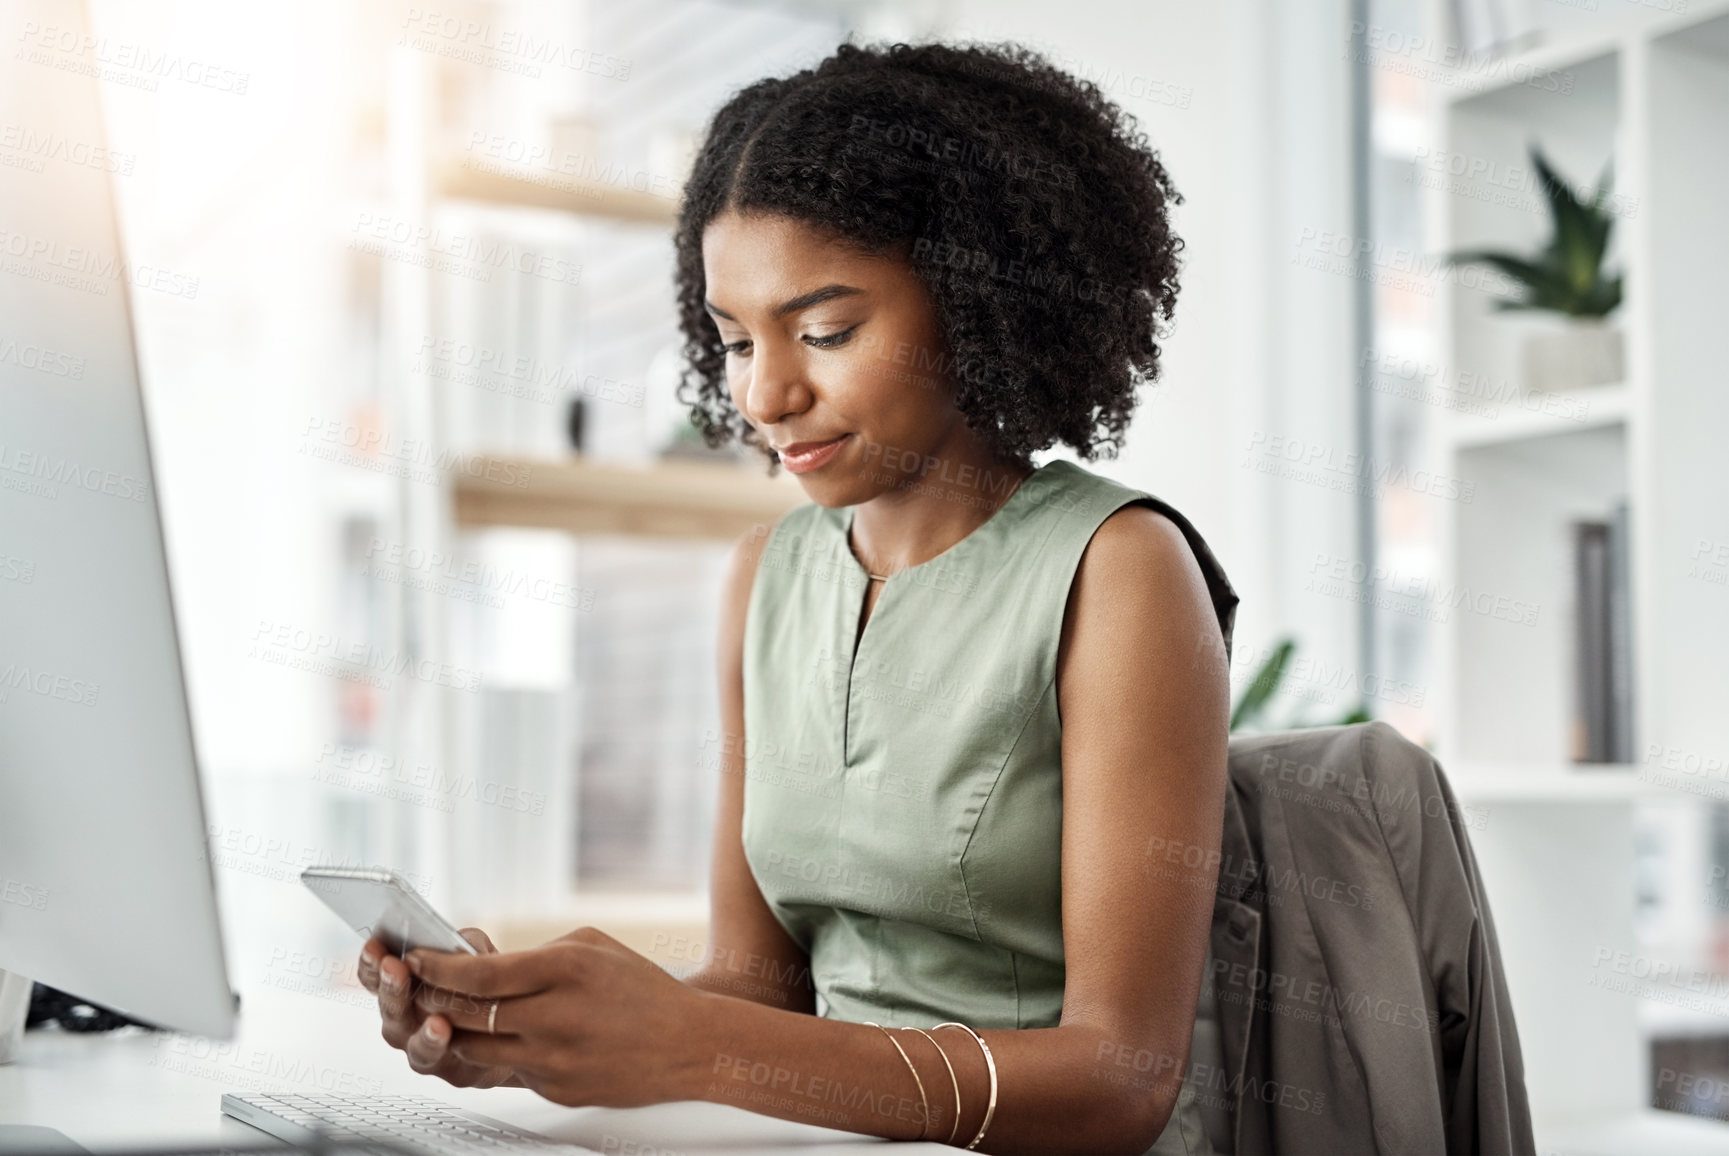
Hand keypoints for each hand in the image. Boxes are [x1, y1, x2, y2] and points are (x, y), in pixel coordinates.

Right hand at [357, 927, 515, 1088]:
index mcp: (403, 988)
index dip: (370, 962)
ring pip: (409, 1036)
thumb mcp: (477, 957)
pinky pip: (437, 1057)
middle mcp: (403, 1020)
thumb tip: (455, 941)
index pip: (375, 975)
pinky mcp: (448, 1069)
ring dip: (418, 1023)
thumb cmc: (484, 991)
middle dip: (390, 985)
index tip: (373, 946)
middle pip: (389, 1005)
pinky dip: (435, 1042)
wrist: (512, 1036)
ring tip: (424, 1008)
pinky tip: (441, 1027)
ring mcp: (420, 1046)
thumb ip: (464, 945)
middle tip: (392, 966)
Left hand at [406, 926, 716, 1107]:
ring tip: (449, 1015)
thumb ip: (534, 954)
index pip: (478, 974)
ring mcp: (553, 1060)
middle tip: (418, 987)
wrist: (687, 1044)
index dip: (437, 968)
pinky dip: (499, 1053)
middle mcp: (555, 1017)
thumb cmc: (641, 989)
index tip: (416, 959)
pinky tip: (507, 1038)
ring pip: (475, 1050)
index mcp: (564, 970)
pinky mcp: (555, 1090)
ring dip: (454, 1032)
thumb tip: (480, 965)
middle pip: (466, 1015)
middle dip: (432, 999)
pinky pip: (507, 1071)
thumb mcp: (591, 946)